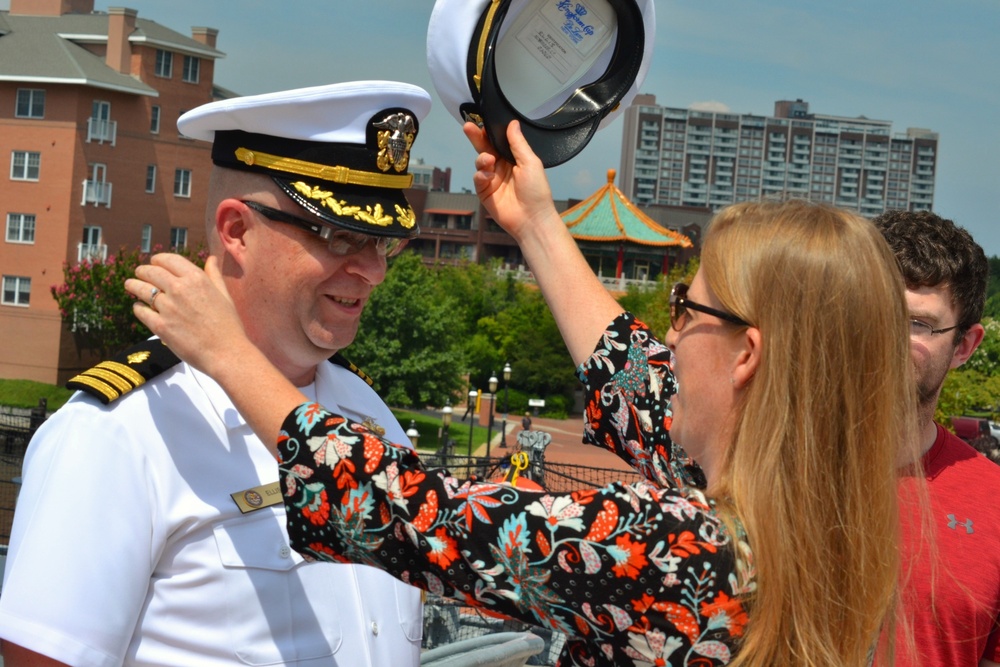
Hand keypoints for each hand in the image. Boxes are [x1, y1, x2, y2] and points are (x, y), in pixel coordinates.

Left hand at [125, 254, 248, 377]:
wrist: (226, 353)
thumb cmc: (229, 325)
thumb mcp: (225, 295)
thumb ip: (214, 276)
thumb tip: (211, 259)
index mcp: (197, 279)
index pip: (169, 260)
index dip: (158, 260)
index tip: (154, 262)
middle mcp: (180, 289)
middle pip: (151, 272)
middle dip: (142, 271)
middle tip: (139, 273)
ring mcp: (168, 308)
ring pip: (141, 289)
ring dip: (133, 285)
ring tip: (130, 285)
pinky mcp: (160, 326)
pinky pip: (140, 311)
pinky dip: (138, 307)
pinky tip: (139, 307)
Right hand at [463, 120, 558, 240]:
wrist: (532, 218)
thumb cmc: (536, 191)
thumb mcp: (530, 162)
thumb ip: (518, 143)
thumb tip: (512, 123)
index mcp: (514, 158)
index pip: (498, 141)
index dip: (490, 132)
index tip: (483, 122)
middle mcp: (502, 166)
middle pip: (485, 148)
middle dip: (476, 137)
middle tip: (468, 127)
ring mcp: (492, 179)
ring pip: (480, 162)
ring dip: (482, 159)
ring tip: (488, 161)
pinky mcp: (485, 192)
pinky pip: (478, 179)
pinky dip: (481, 175)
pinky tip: (488, 176)